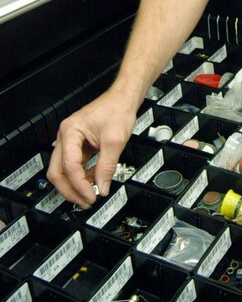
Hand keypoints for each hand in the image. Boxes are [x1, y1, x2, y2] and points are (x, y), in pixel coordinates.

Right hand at [47, 91, 135, 207]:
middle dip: (71, 190)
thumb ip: (107, 166)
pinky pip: (75, 165)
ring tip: (91, 194)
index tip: (91, 196)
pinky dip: (82, 176)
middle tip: (85, 202)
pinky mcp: (78, 145)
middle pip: (58, 171)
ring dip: (76, 185)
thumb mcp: (115, 141)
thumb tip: (102, 187)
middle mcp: (66, 136)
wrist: (123, 99)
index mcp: (70, 131)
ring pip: (64, 170)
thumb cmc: (117, 109)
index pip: (70, 166)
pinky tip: (93, 181)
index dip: (79, 185)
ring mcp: (71, 141)